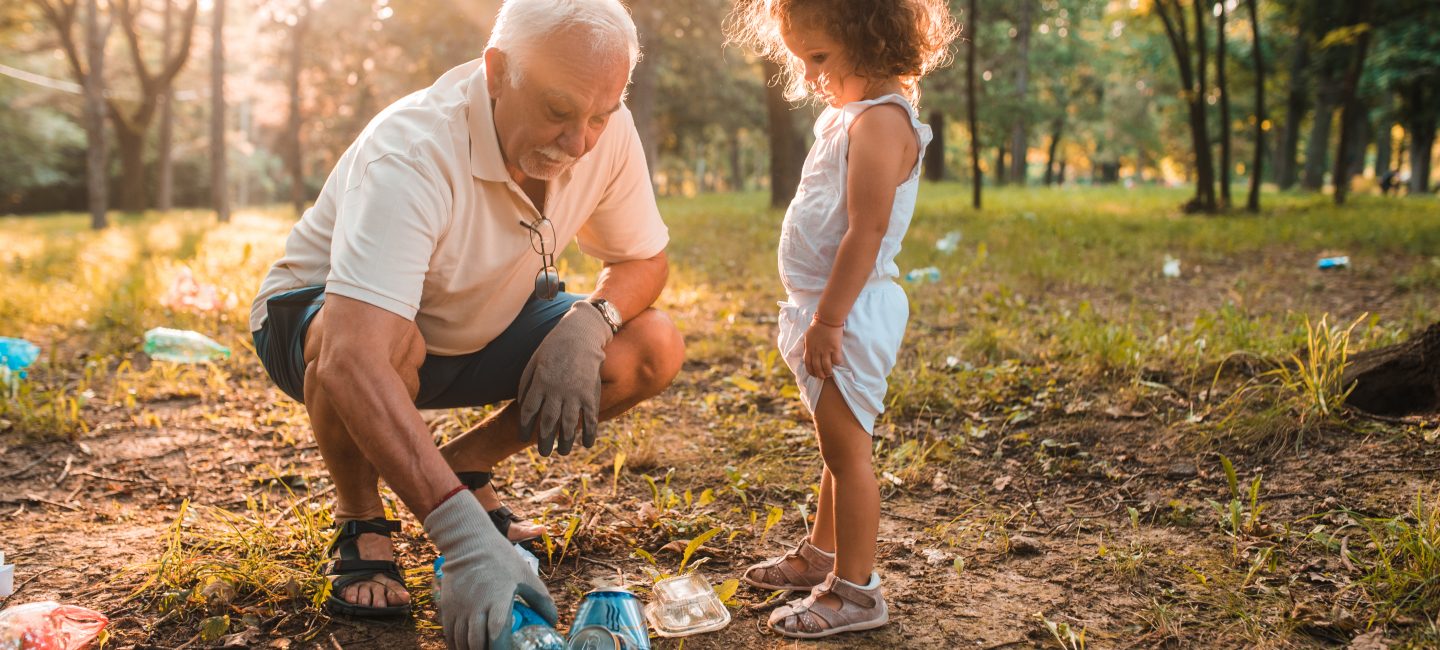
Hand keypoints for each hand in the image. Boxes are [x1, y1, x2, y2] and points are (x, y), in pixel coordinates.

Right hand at [424, 491, 556, 649]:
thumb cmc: (502, 559)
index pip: (498, 633)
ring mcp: (460, 607)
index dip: (501, 649)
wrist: (469, 543)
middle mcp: (477, 606)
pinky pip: (450, 634)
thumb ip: (541, 600)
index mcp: (498, 599)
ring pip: (462, 641)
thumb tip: (552, 621)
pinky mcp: (448, 607)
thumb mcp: (526, 576)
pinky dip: (457, 645)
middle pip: (477, 642)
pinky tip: (467, 648)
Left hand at [517, 302, 612, 455]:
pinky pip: (590, 417)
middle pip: (548, 422)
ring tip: (563, 452)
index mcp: (539, 383)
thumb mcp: (534, 362)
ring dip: (565, 441)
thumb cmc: (554, 347)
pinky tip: (586, 444)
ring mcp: (574, 393)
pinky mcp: (590, 393)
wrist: (580, 334)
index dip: (525, 427)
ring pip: (568, 424)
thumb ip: (526, 384)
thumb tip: (522, 405)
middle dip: (545, 440)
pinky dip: (589, 432)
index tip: (524, 438)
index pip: (528, 412)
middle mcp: (556, 391)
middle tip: (544, 453)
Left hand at [803, 317, 843, 379]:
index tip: (814, 375)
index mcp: (809, 348)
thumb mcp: (807, 336)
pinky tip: (838, 363)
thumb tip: (805, 351)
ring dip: (828, 372)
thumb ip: (806, 345)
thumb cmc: (817, 326)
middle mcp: (816, 351)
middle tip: (823, 377)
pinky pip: (836, 360)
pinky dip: (837, 363)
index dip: (810, 371)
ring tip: (830, 373)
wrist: (827, 318)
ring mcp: (826, 350)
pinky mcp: (835, 348)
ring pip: (826, 366)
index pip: (808, 364)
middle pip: (817, 367)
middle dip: (820, 374)